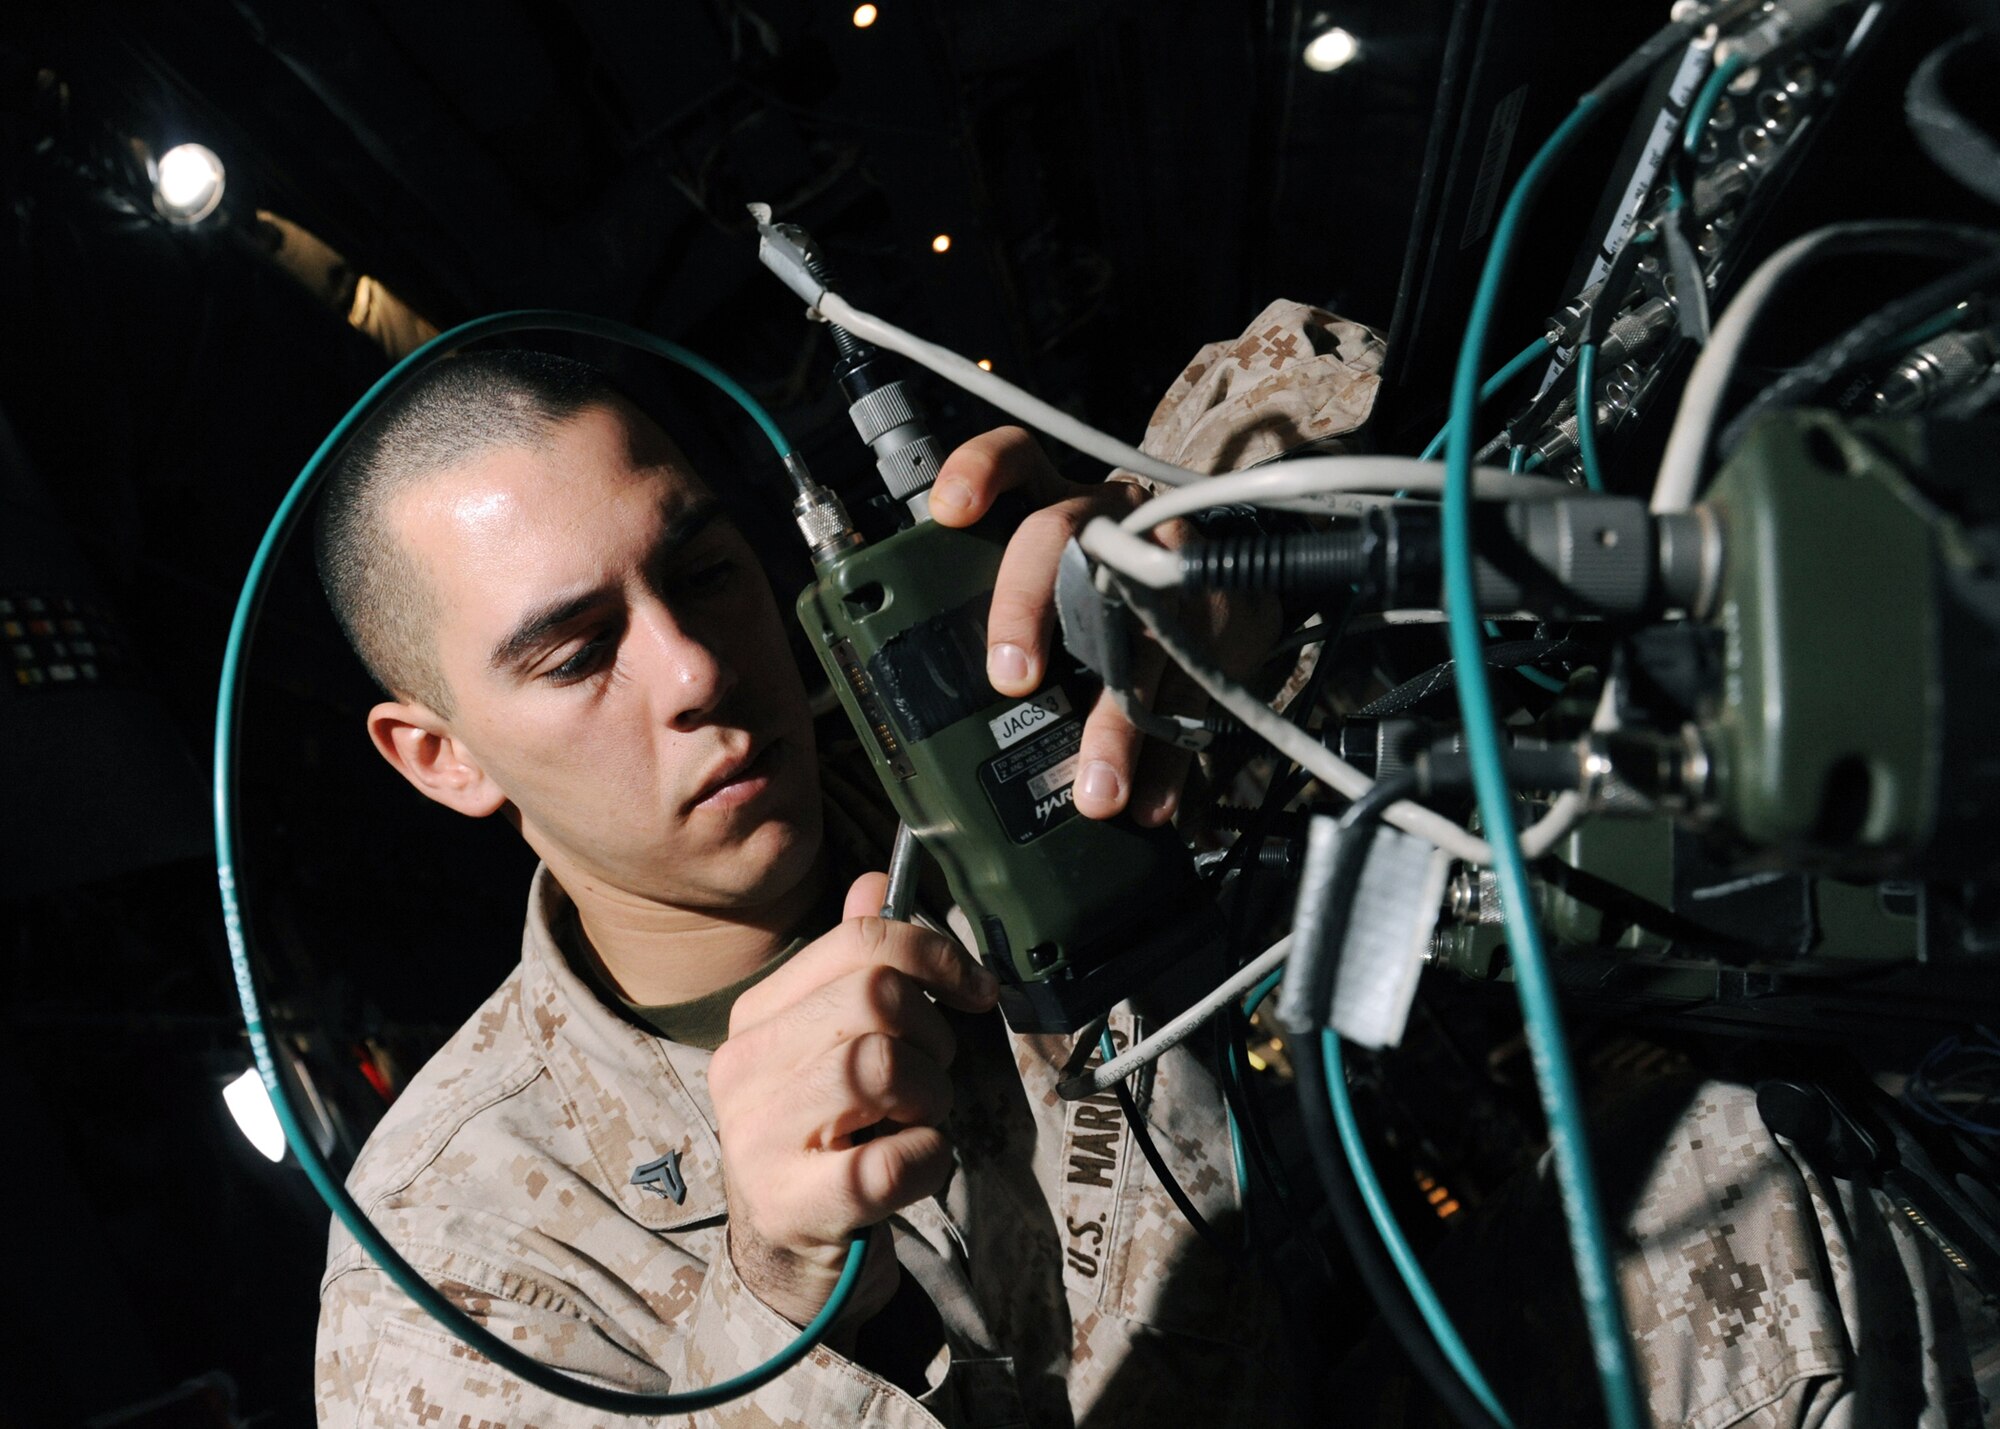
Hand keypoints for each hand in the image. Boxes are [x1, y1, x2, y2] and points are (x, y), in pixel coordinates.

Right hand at [708, 872, 998, 1326]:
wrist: (790, 1254)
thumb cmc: (828, 1136)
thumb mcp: (834, 1043)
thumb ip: (853, 964)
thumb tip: (877, 880)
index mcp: (757, 1017)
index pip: (856, 943)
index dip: (936, 955)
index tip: (976, 990)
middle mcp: (745, 1069)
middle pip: (873, 998)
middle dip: (933, 1034)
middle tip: (931, 1075)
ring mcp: (761, 1139)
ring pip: (879, 1067)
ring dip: (929, 1096)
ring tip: (917, 1120)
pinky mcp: (795, 1206)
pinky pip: (890, 1162)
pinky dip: (926, 1160)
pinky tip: (915, 1165)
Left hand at [929, 426, 1278, 826]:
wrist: (1236, 567)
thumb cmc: (1112, 583)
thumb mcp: (1060, 574)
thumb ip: (1007, 609)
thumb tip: (930, 712)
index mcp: (1060, 503)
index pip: (1018, 457)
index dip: (981, 472)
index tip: (949, 512)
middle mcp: (1112, 519)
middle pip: (1060, 538)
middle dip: (1027, 607)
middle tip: (1011, 679)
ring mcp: (1169, 562)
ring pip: (1137, 628)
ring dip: (1116, 721)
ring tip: (1096, 790)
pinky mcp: (1222, 612)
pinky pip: (1194, 687)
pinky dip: (1170, 756)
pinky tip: (1150, 801)